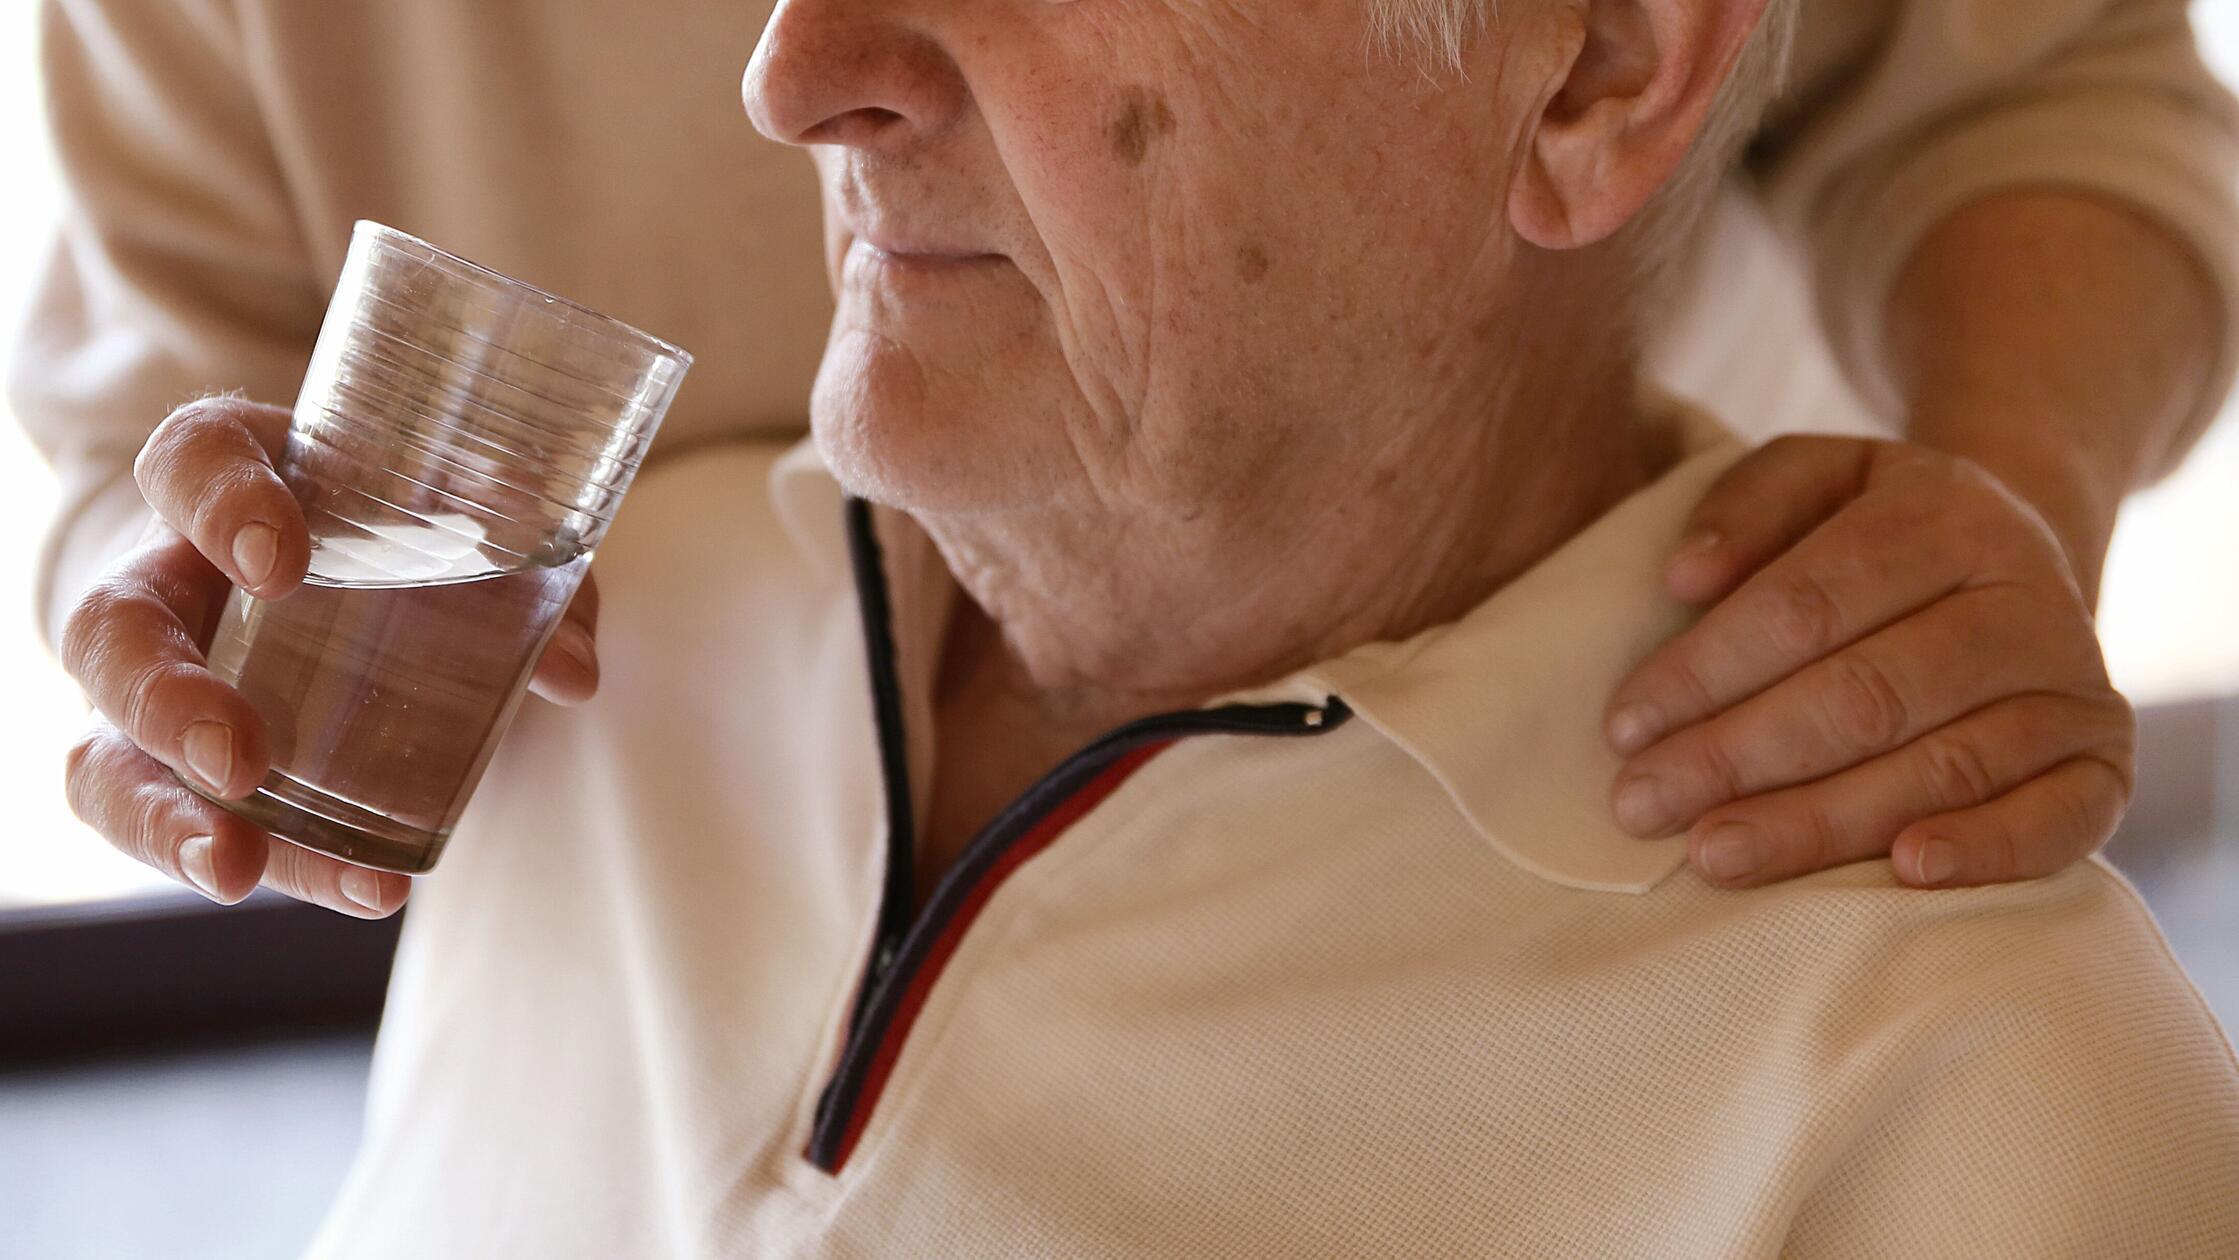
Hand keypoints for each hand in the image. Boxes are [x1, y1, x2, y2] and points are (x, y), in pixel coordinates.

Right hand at [58, 397, 602, 915]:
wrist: (362, 563)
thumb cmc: (405, 515)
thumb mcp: (466, 510)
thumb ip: (522, 559)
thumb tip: (571, 671)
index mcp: (234, 478)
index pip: (191, 461)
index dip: (215, 502)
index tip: (277, 558)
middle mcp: (169, 581)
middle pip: (111, 632)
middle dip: (165, 701)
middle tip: (239, 759)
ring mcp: (158, 689)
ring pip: (106, 758)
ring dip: (166, 822)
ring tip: (237, 867)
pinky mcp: (183, 774)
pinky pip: (188, 828)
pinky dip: (282, 864)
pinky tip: (367, 888)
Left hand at [1604, 435, 2133, 887]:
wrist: (2016, 569)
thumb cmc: (1874, 535)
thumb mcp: (1815, 480)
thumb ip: (1746, 506)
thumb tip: (1685, 577)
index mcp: (1947, 516)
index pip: (1806, 604)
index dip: (1706, 670)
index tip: (1623, 727)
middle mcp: (2025, 598)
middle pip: (1864, 694)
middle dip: (1738, 756)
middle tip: (1642, 806)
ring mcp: (2075, 688)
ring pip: (1940, 765)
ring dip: (1819, 821)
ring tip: (1713, 856)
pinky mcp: (2105, 767)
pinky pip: (2057, 820)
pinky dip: (1986, 851)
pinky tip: (1904, 874)